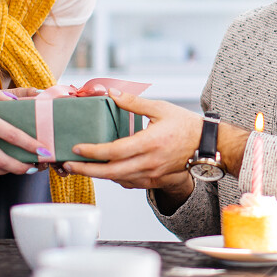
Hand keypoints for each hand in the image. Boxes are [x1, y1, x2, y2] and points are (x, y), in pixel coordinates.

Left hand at [63, 88, 203, 192]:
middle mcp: (149, 162)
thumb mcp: (160, 108)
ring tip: (82, 168)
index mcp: (150, 143)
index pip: (115, 151)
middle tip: (69, 165)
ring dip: (99, 175)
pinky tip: (106, 171)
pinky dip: (115, 178)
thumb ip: (134, 102)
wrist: (207, 144)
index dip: (94, 151)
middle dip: (87, 170)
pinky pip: (129, 183)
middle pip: (111, 171)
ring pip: (119, 179)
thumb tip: (111, 93)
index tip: (78, 148)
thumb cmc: (184, 124)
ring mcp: (152, 174)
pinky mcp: (154, 180)